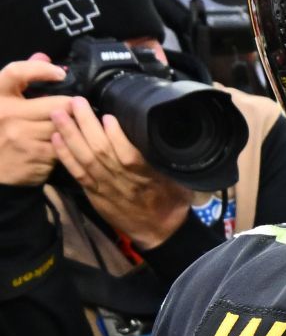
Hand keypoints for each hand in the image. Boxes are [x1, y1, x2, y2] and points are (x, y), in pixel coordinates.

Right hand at [0, 57, 73, 186]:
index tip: (59, 74)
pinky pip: (64, 149)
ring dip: (72, 129)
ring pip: (65, 127)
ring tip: (70, 128)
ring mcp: (21, 138)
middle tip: (75, 109)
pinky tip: (59, 147)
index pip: (17, 72)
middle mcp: (8, 115)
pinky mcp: (35, 158)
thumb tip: (44, 57)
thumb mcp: (2, 101)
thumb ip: (22, 77)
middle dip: (71, 107)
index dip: (41, 69)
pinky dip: (66, 148)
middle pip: (59, 104)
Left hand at [50, 96, 191, 248]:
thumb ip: (165, 157)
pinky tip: (56, 139)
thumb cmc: (172, 201)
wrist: (160, 232)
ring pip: (85, 159)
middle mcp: (123, 181)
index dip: (116, 136)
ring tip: (59, 114)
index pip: (129, 155)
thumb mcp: (179, 178)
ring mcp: (106, 188)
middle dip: (86, 125)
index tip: (108, 115)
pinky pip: (77, 173)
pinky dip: (65, 156)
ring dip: (70, 135)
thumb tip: (160, 130)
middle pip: (100, 151)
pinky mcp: (94, 193)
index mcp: (146, 177)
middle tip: (76, 102)